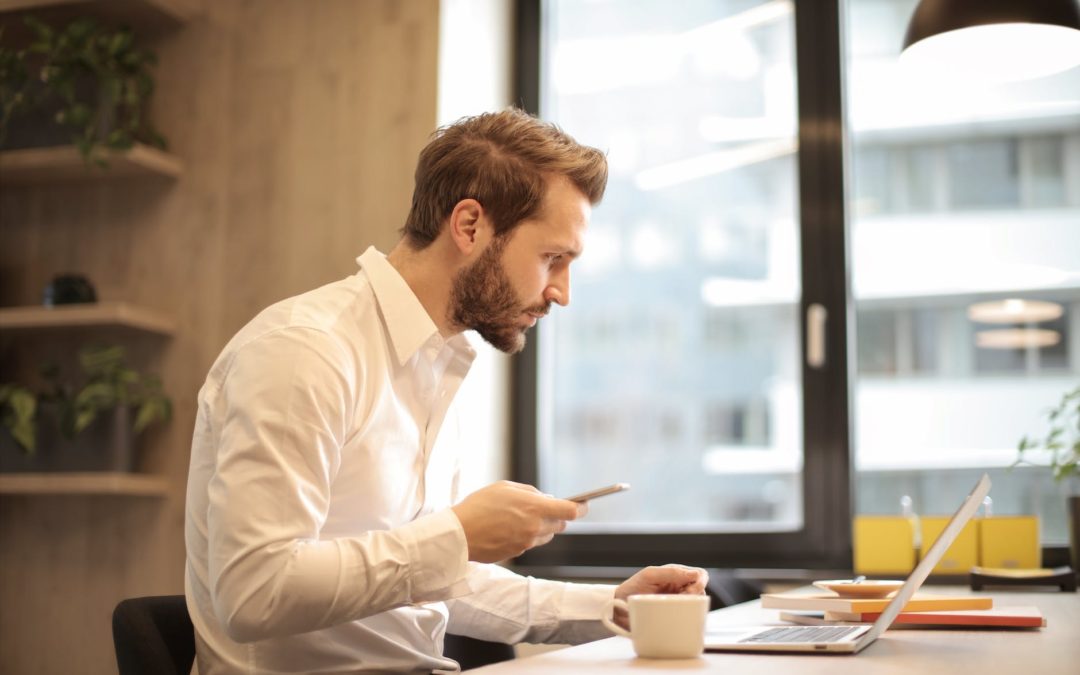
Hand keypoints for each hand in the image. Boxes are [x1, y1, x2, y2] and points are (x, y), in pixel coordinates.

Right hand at [451, 481, 586, 562]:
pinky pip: (530, 543)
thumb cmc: (480, 505)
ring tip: (519, 517)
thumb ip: (530, 493)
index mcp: (535, 508)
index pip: (571, 511)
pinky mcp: (517, 553)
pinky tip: (508, 528)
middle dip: (557, 516)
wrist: (459, 534)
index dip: (581, 507)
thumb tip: (546, 498)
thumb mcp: (505, 487)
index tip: (584, 504)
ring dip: (541, 527)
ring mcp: (527, 544)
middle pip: (561, 525)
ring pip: (545, 535)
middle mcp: (535, 528)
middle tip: (543, 507)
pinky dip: (526, 536)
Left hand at [610, 564, 708, 629]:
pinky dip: (688, 617)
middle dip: (696, 595)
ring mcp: (678, 602)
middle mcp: (679, 587)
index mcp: (676, 574)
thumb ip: (671, 572)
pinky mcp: (675, 615)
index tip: (690, 590)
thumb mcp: (650, 575)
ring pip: (697, 604)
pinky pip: (689, 616)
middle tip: (682, 599)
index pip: (699, 574)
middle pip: (701, 590)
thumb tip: (695, 575)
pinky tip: (678, 617)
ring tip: (676, 607)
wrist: (618, 607)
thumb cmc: (632, 588)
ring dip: (692, 606)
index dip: (700, 582)